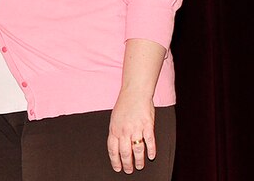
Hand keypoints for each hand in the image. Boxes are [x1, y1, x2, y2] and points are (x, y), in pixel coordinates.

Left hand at [107, 38, 164, 172]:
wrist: (135, 93)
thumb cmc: (124, 105)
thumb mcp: (115, 118)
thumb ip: (116, 131)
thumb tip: (116, 145)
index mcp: (114, 129)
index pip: (112, 149)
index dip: (115, 160)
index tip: (117, 168)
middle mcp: (124, 130)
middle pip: (124, 152)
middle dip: (126, 164)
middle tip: (128, 170)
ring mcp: (136, 128)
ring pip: (137, 150)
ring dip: (138, 161)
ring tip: (140, 167)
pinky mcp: (147, 126)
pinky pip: (149, 141)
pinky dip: (151, 150)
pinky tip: (152, 156)